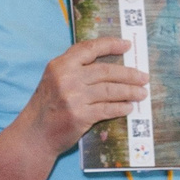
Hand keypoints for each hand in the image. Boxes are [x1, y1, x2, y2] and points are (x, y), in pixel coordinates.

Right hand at [19, 37, 149, 157]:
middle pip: (106, 71)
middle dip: (129, 74)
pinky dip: (121, 108)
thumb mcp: (54, 80)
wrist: (35, 134)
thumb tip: (109, 66)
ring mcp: (73, 97)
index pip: (89, 48)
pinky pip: (107, 109)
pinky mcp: (80, 115)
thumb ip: (75, 69)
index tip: (127, 45)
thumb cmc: (47, 106)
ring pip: (110, 90)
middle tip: (144, 77)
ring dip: (130, 92)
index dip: (110, 45)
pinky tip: (129, 107)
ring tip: (142, 93)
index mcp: (60, 65)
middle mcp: (67, 78)